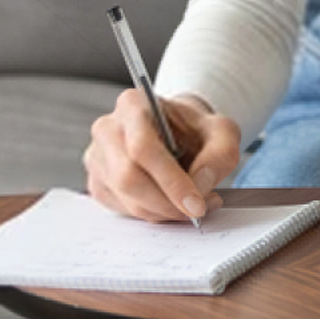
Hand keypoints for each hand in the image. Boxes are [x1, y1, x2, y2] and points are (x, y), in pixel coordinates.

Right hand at [85, 89, 242, 222]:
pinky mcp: (97, 183)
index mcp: (133, 104)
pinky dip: (150, 214)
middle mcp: (107, 128)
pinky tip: (170, 204)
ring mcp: (97, 157)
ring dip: (161, 211)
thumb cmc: (196, 130)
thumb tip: (201, 185)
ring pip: (125, 198)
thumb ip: (220, 155)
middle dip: (166, 202)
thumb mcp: (222, 132)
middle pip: (128, 177)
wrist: (178, 133)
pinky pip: (121, 209)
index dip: (170, 181)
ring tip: (190, 206)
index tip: (196, 205)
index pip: (143, 147)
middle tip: (197, 211)